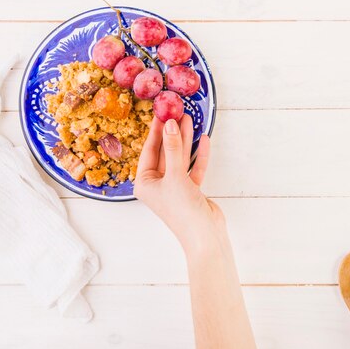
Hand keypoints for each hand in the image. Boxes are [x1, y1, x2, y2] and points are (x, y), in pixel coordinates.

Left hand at [134, 115, 225, 253]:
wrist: (205, 235)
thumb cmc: (183, 210)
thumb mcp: (175, 175)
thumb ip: (173, 148)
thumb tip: (170, 124)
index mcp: (145, 183)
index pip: (149, 151)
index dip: (157, 132)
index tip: (162, 114)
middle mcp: (158, 185)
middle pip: (165, 153)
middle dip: (173, 134)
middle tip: (178, 113)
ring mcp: (175, 188)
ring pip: (180, 159)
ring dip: (186, 141)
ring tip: (191, 120)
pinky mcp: (190, 191)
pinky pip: (193, 169)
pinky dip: (198, 156)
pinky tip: (204, 141)